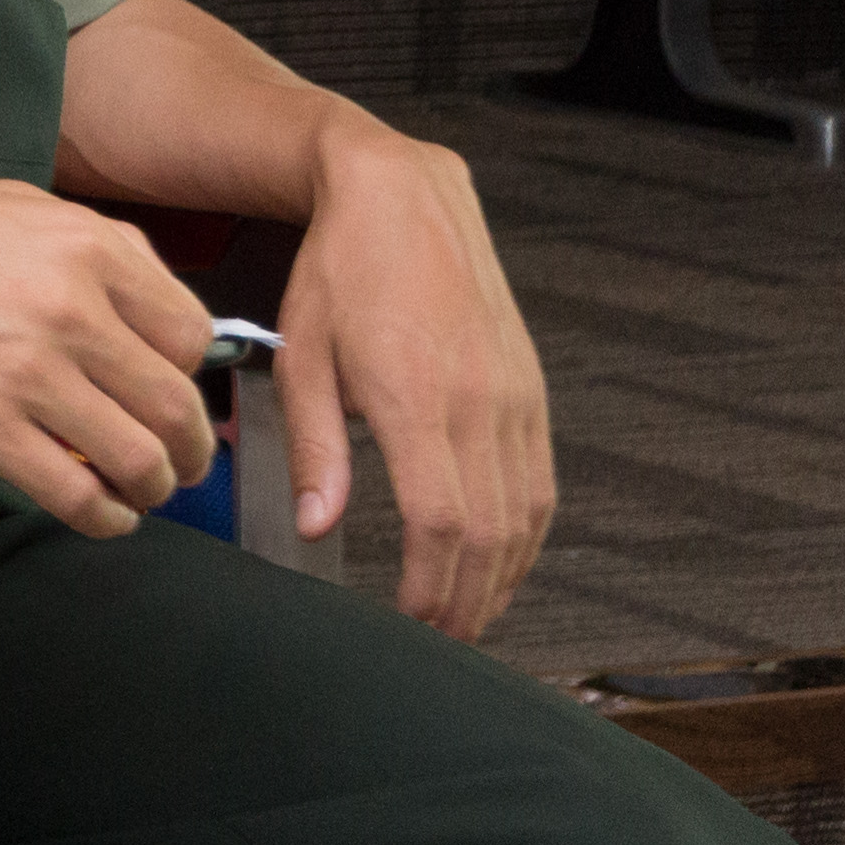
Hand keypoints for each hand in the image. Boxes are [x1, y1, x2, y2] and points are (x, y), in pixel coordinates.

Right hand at [0, 158, 219, 532]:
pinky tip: (104, 515)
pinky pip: (71, 493)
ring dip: (155, 488)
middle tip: (185, 461)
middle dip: (193, 449)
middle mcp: (72, 311)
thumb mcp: (26, 205)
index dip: (190, 374)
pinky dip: (102, 518)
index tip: (174, 391)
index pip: (190, 335)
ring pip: (137, 458)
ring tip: (144, 491)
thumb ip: (102, 250)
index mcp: (91, 249)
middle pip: (176, 406)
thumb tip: (157, 311)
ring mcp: (27, 372)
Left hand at [272, 121, 549, 637]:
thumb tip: (317, 526)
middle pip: (491, 534)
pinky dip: (526, 535)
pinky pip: (540, 482)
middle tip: (440, 647)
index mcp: (418, 397)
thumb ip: (316, 447)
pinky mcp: (532, 391)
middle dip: (466, 601)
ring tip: (469, 620)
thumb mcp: (304, 355)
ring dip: (502, 579)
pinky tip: (501, 562)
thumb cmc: (340, 272)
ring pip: (527, 516)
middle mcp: (480, 403)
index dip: (429, 586)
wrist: (404, 197)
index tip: (408, 626)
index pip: (440, 521)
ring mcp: (517, 398)